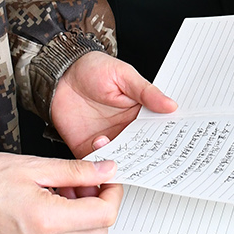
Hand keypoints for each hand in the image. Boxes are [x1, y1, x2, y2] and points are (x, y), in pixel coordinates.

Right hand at [0, 152, 122, 233]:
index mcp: (45, 221)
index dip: (113, 194)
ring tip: (64, 194)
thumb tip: (106, 170)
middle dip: (101, 207)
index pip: (103, 216)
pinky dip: (66, 233)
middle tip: (86, 184)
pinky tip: (51, 210)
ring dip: (84, 221)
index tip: (108, 178)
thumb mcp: (34, 166)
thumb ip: (76, 171)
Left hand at [50, 50, 176, 157]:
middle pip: (140, 151)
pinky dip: (100, 165)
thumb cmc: (93, 68)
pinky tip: (101, 155)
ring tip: (120, 153)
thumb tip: (171, 105)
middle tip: (149, 160)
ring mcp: (106, 141)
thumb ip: (146, 93)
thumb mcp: (124, 75)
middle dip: (146, 158)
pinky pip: (95, 163)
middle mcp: (124, 131)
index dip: (166, 140)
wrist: (59, 75)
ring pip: (120, 160)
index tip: (174, 147)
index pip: (157, 131)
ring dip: (122, 162)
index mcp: (138, 114)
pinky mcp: (86, 149)